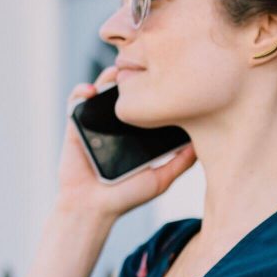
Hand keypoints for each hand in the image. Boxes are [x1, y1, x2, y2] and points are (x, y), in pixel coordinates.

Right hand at [55, 64, 197, 220]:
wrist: (92, 208)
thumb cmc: (126, 196)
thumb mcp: (161, 178)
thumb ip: (181, 162)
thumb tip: (201, 142)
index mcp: (136, 131)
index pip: (145, 102)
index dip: (153, 87)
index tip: (165, 76)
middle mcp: (117, 124)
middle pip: (125, 92)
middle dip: (132, 76)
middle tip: (142, 68)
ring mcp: (96, 123)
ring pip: (102, 90)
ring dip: (108, 77)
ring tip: (117, 73)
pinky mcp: (75, 126)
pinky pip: (75, 102)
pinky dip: (81, 91)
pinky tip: (91, 91)